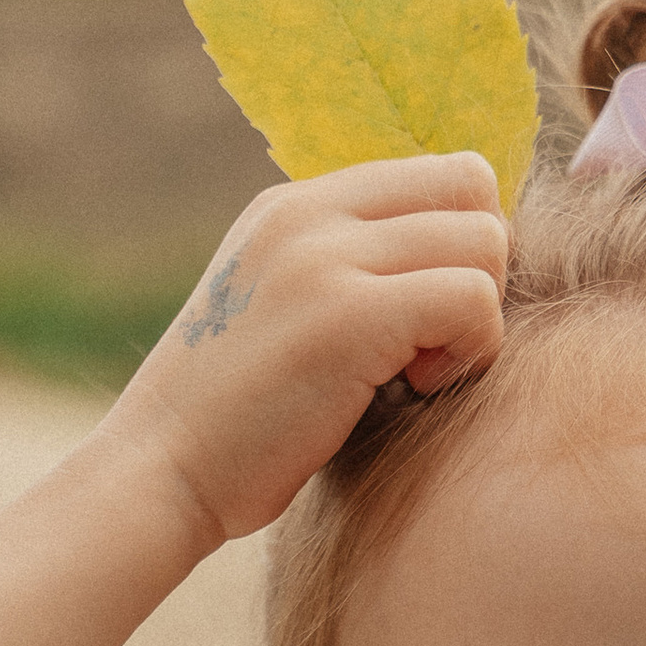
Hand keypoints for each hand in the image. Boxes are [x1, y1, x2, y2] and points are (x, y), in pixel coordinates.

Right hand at [118, 152, 509, 552]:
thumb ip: (348, 275)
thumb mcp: (282, 314)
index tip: (430, 317)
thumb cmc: (233, 424)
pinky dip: (470, 352)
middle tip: (433, 346)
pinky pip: (473, 299)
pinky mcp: (349, 314)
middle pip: (472, 190)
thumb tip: (449, 272)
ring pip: (484, 240)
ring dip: (477, 316)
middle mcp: (311, 210)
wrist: (160, 472)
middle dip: (479, 274)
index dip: (462, 245)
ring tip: (418, 372)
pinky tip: (413, 390)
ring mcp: (327, 256)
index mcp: (296, 205)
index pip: (439, 172)